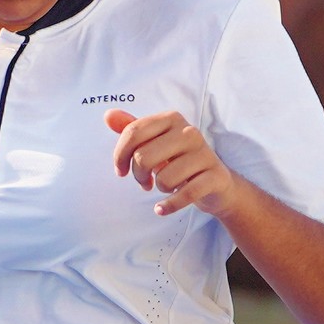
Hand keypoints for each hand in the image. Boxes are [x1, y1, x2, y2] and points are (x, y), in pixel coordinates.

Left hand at [104, 110, 241, 219]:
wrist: (215, 181)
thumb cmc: (178, 160)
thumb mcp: (154, 143)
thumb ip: (132, 129)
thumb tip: (108, 115)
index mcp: (172, 119)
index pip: (133, 132)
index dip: (120, 155)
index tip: (121, 170)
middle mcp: (189, 132)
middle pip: (144, 157)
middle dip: (138, 175)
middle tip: (144, 181)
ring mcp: (204, 154)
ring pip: (164, 178)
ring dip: (159, 188)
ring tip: (165, 186)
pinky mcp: (215, 176)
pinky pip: (185, 194)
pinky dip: (169, 206)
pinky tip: (162, 208)